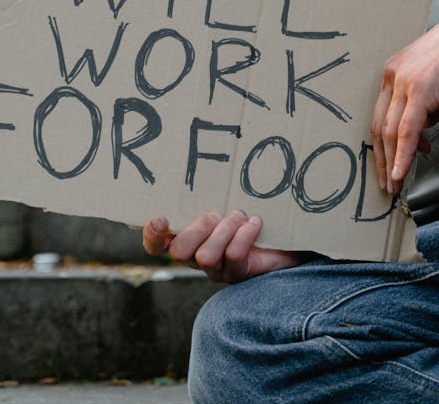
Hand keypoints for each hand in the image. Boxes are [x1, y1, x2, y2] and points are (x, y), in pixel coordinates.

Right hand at [142, 211, 305, 282]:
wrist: (285, 237)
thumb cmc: (248, 214)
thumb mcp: (227, 202)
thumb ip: (209, 195)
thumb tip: (202, 166)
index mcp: (186, 236)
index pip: (156, 245)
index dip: (153, 235)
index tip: (162, 218)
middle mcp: (196, 256)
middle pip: (179, 252)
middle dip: (198, 229)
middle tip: (216, 214)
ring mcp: (216, 269)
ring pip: (205, 256)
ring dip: (224, 231)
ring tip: (240, 215)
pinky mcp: (237, 274)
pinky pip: (233, 256)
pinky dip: (244, 235)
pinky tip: (255, 223)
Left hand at [371, 0, 438, 194]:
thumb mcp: (437, 81)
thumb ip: (426, 104)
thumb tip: (422, 130)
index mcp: (393, 72)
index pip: (381, 116)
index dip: (384, 145)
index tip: (389, 166)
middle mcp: (392, 76)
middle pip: (379, 126)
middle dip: (382, 159)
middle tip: (387, 183)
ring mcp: (403, 81)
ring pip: (390, 131)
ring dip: (392, 162)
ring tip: (396, 184)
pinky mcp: (419, 89)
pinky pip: (406, 130)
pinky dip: (403, 154)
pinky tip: (402, 172)